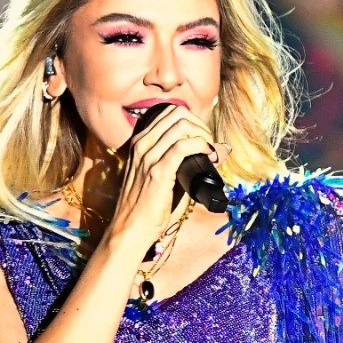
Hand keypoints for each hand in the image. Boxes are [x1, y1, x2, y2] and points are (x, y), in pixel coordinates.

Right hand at [107, 104, 229, 250]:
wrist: (130, 229)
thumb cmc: (143, 207)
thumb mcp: (150, 176)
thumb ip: (168, 162)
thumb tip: (198, 157)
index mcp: (139, 143)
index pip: (168, 113)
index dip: (192, 120)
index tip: (203, 137)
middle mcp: (141, 145)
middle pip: (177, 114)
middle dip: (200, 124)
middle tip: (210, 143)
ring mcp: (148, 157)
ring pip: (181, 125)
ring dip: (204, 134)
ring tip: (212, 150)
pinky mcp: (158, 171)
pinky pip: (183, 146)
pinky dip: (201, 146)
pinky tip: (209, 154)